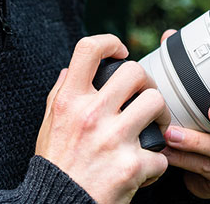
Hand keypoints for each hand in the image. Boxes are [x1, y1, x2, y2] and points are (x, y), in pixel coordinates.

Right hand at [35, 34, 169, 203]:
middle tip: (145, 95)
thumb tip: (71, 69)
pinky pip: (161, 153)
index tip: (120, 53)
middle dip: (146, 82)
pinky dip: (157, 162)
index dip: (110, 42)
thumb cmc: (56, 165)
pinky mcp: (132, 166)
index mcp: (70, 100)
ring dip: (161, 116)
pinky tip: (145, 167)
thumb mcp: (48, 124)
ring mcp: (113, 139)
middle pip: (135, 72)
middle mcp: (91, 114)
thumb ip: (60, 93)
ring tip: (155, 126)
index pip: (89, 49)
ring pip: (156, 103)